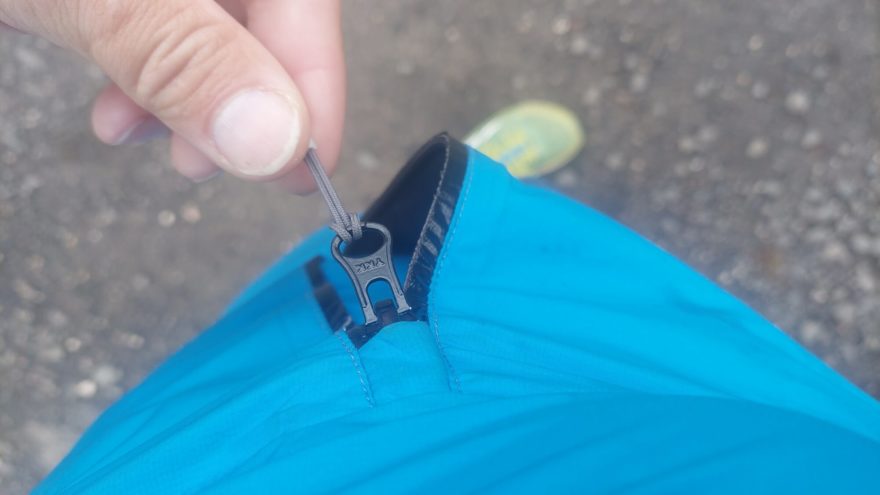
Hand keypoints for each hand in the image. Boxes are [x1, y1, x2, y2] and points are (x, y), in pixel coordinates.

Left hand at [0, 0, 344, 191]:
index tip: (306, 164)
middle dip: (246, 99)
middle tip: (222, 168)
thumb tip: (275, 140)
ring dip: (189, 97)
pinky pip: (169, 27)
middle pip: (266, 14)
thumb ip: (182, 57)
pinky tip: (116, 110)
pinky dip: (148, 77)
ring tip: (140, 140)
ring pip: (216, 26)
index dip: (314, 81)